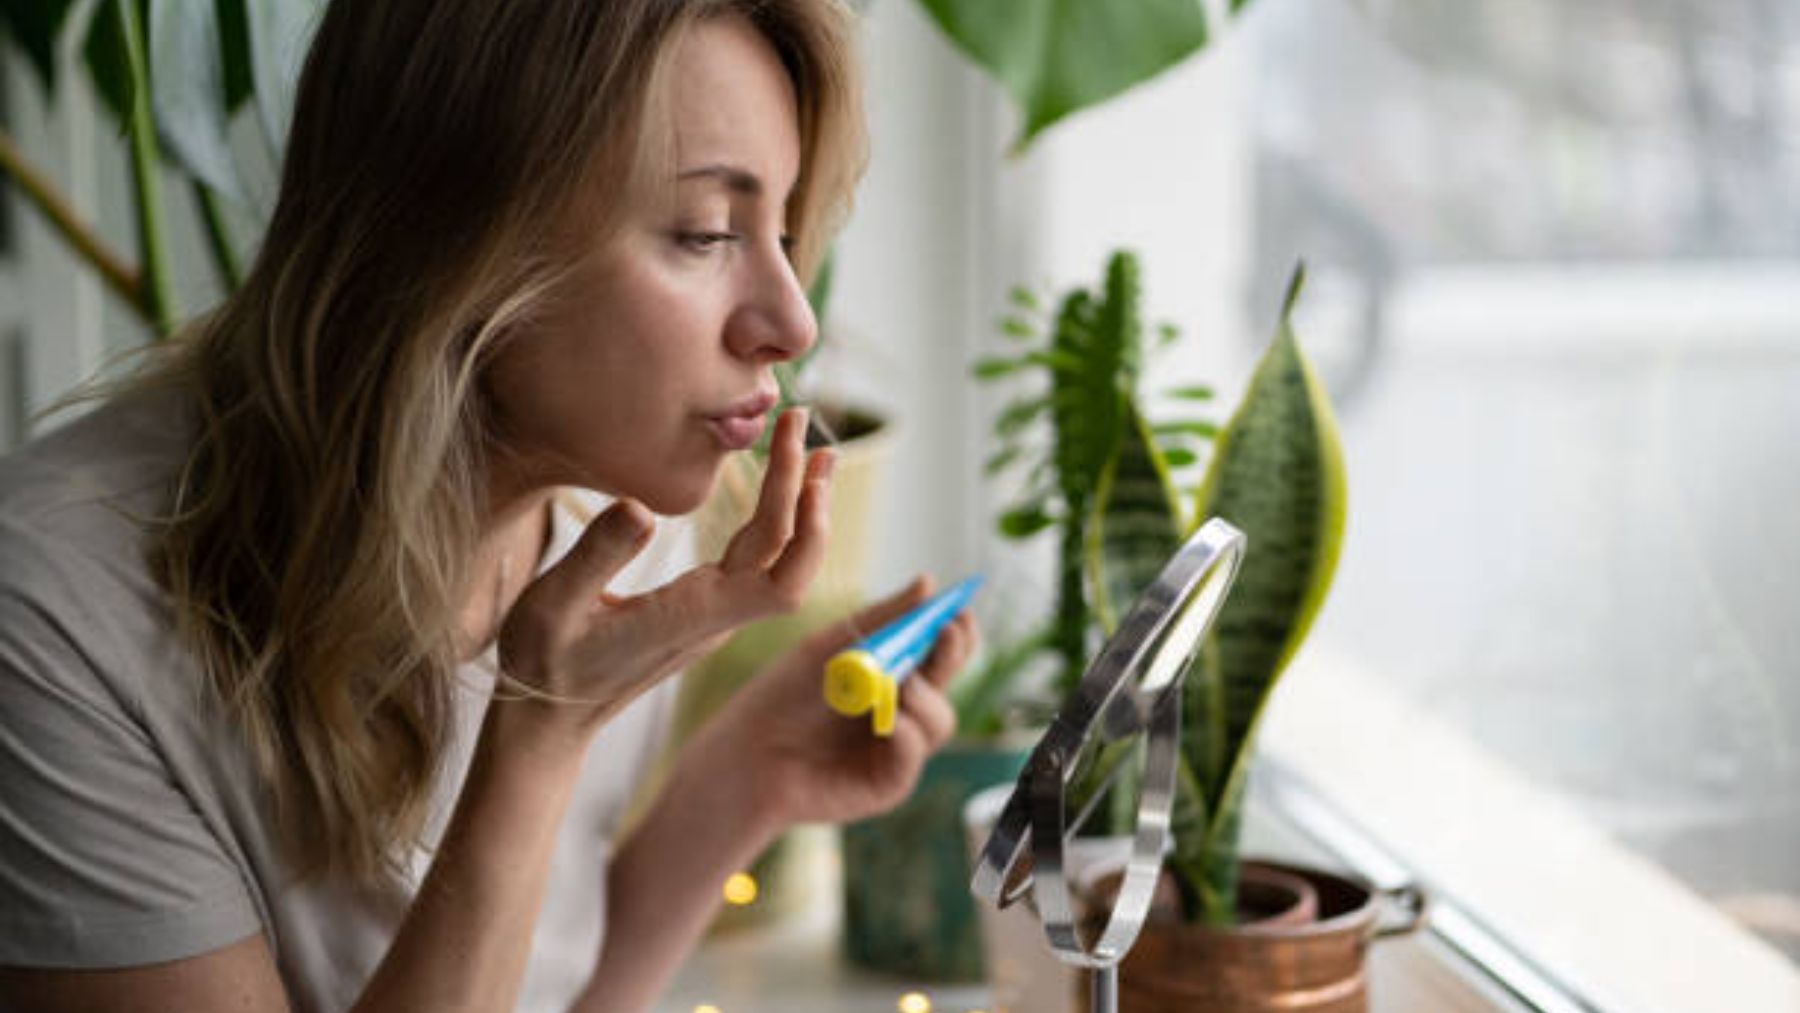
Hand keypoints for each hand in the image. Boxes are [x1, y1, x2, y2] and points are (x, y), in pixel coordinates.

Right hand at [492, 409, 832, 748]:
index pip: (781, 582)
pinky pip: (755, 561)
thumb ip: (595, 557)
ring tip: (812, 449)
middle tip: (801, 421)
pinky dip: (773, 519)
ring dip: (796, 502)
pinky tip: (774, 492)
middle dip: (803, 487)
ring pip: (774, 557)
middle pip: (785, 554)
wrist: (546, 719)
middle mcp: (715, 615)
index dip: (806, 531)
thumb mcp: (552, 604)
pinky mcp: (701, 609)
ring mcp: (712, 614)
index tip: (808, 474)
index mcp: (692, 615)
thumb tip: (639, 508)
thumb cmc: (542, 665)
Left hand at [699, 577, 979, 829]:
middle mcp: (902, 710)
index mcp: (892, 674)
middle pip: (948, 683)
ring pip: (939, 721)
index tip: (958, 610)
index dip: (955, 631)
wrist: (746, 750)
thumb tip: (928, 583)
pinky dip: (906, 735)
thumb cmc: (783, 696)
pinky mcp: (887, 784)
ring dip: (926, 698)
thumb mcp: (831, 646)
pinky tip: (890, 721)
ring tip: (901, 685)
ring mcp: (898, 749)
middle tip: (948, 632)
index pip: (939, 650)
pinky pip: (912, 756)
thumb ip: (881, 619)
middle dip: (952, 655)